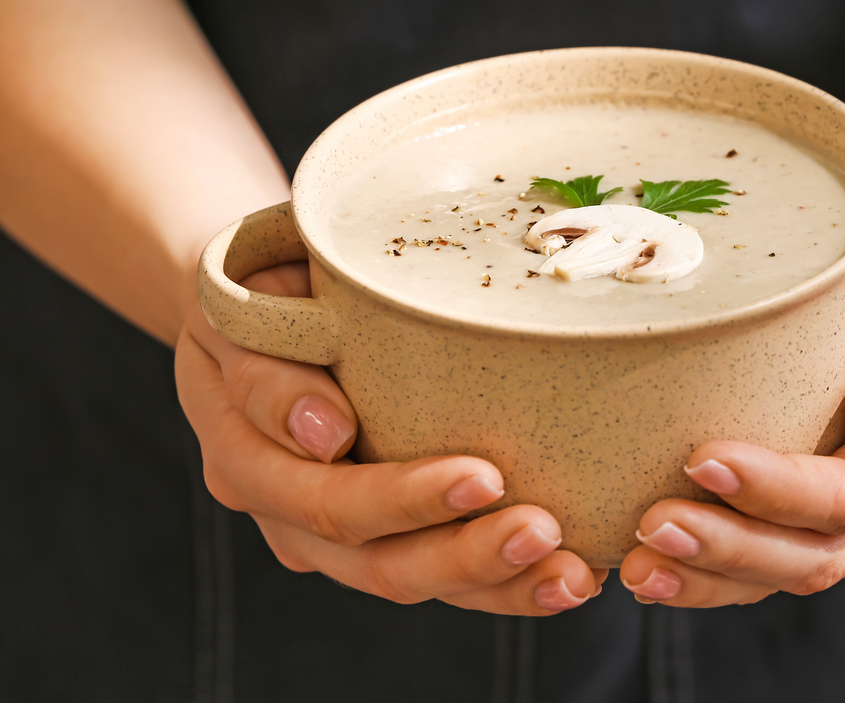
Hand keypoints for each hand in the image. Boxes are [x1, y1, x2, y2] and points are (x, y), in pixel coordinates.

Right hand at [176, 263, 604, 614]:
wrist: (252, 301)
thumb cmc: (255, 289)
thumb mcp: (239, 307)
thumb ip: (267, 372)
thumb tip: (326, 435)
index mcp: (247, 461)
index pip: (328, 502)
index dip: (406, 501)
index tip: (487, 476)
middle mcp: (287, 515)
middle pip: (378, 564)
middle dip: (467, 556)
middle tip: (545, 532)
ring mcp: (334, 534)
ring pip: (418, 583)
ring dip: (500, 587)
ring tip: (574, 577)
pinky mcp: (381, 531)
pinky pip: (441, 573)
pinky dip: (504, 583)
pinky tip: (567, 578)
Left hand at [619, 242, 844, 605]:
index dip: (779, 489)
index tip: (701, 459)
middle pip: (818, 554)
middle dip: (729, 548)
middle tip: (650, 525)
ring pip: (790, 573)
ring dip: (710, 578)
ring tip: (636, 569)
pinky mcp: (829, 518)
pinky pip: (773, 565)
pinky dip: (713, 576)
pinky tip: (655, 573)